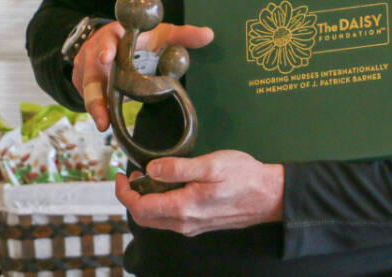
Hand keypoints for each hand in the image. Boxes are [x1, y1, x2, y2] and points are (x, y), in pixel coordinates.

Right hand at [72, 20, 213, 130]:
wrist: (113, 43)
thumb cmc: (139, 38)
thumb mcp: (159, 34)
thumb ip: (183, 35)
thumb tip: (209, 35)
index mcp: (115, 36)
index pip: (108, 40)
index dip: (107, 49)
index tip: (108, 58)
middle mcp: (96, 52)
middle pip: (92, 73)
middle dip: (95, 94)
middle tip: (102, 114)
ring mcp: (86, 70)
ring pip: (88, 91)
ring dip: (96, 107)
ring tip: (104, 124)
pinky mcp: (83, 84)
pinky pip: (89, 99)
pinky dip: (97, 111)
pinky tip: (104, 123)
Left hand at [116, 150, 283, 234]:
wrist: (269, 196)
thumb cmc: (243, 176)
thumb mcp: (210, 164)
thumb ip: (178, 168)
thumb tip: (151, 170)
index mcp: (183, 208)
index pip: (140, 207)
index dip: (124, 192)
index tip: (122, 176)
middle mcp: (184, 223)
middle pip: (144, 217)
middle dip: (132, 197)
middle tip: (133, 176)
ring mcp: (192, 226)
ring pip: (156, 220)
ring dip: (147, 201)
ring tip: (150, 178)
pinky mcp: (200, 224)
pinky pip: (170, 219)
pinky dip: (161, 204)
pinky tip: (169, 187)